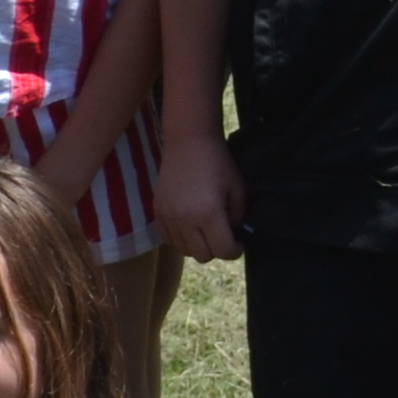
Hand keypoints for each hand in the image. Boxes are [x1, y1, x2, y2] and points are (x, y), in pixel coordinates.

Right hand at [156, 132, 244, 262]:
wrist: (188, 141)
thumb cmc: (217, 162)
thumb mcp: (237, 188)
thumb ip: (238, 217)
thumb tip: (233, 234)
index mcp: (208, 214)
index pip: (223, 250)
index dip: (235, 250)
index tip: (239, 242)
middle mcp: (185, 220)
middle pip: (203, 256)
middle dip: (217, 250)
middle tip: (223, 235)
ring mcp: (168, 217)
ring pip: (185, 251)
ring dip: (198, 246)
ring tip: (206, 230)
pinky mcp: (157, 212)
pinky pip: (169, 239)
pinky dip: (181, 239)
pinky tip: (190, 226)